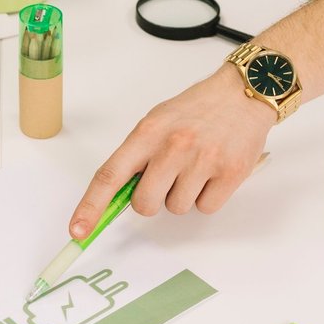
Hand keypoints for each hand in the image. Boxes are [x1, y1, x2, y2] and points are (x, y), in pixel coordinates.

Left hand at [70, 67, 271, 236]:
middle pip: (145, 204)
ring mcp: (203, 161)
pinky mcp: (230, 173)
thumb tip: (118, 195)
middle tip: (167, 178)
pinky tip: (214, 173)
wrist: (244, 92)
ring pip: (177, 208)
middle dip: (152, 200)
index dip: (91, 206)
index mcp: (148, 133)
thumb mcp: (157, 121)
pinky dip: (208, 197)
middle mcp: (173, 147)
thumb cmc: (197, 109)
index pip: (110, 175)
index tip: (78, 230)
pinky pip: (206, 207)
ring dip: (183, 196)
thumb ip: (137, 156)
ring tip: (197, 167)